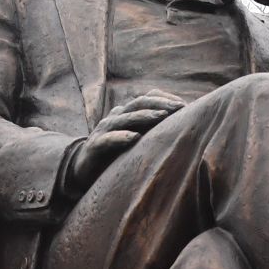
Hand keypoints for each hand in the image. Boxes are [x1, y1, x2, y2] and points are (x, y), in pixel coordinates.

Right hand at [64, 92, 186, 196]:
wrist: (83, 169)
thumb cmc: (115, 155)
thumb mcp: (136, 140)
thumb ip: (152, 132)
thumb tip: (181, 130)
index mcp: (127, 114)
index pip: (147, 98)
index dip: (165, 98)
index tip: (185, 106)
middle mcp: (116, 117)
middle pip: (139, 103)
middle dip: (160, 104)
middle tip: (179, 108)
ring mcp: (104, 130)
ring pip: (125, 118)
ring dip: (144, 116)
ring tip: (161, 116)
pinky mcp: (95, 146)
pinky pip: (109, 139)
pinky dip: (121, 137)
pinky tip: (134, 138)